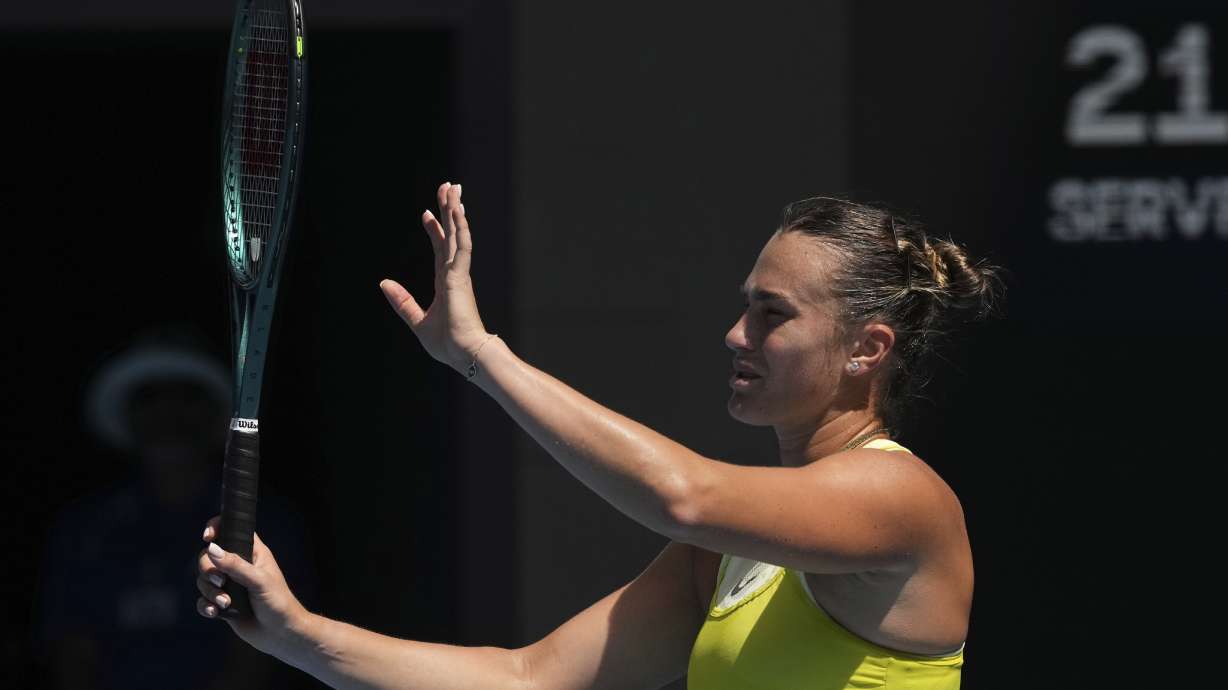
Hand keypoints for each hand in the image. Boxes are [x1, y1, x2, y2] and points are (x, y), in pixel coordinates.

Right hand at [196, 516, 310, 659]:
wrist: (281, 634)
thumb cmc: (278, 602)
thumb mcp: (259, 580)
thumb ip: (235, 565)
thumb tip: (211, 549)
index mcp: (251, 552)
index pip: (231, 530)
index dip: (216, 528)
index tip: (208, 538)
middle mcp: (238, 566)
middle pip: (208, 557)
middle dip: (208, 570)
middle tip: (221, 582)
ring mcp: (229, 585)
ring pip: (204, 580)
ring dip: (210, 592)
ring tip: (226, 603)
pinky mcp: (223, 604)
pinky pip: (203, 600)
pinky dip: (205, 605)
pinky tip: (214, 612)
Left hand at [380, 182, 490, 372]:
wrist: (464, 354)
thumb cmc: (447, 344)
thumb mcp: (417, 321)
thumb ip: (403, 301)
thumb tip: (384, 283)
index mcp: (446, 283)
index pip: (441, 250)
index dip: (435, 230)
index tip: (427, 214)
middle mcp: (454, 274)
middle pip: (452, 234)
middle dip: (449, 210)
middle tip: (449, 187)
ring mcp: (460, 273)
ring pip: (458, 234)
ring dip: (455, 210)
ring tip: (453, 188)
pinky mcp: (461, 276)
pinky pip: (462, 245)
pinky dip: (460, 227)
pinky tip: (457, 210)